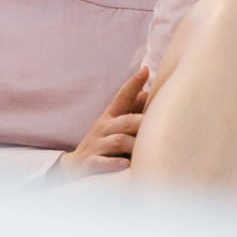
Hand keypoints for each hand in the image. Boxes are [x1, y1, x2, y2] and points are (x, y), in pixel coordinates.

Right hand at [47, 67, 149, 184]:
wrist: (73, 167)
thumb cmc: (102, 144)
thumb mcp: (114, 126)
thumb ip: (131, 111)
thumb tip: (148, 93)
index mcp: (110, 117)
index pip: (122, 97)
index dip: (133, 83)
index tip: (145, 69)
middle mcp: (102, 128)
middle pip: (126, 121)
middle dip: (143, 121)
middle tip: (163, 122)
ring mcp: (95, 146)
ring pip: (117, 141)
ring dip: (133, 144)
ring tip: (148, 150)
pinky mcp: (89, 164)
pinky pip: (102, 162)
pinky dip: (115, 163)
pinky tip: (127, 165)